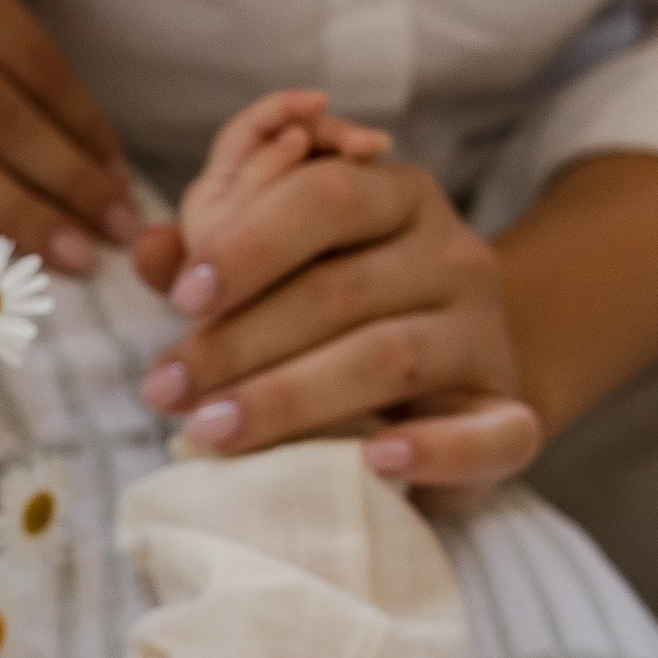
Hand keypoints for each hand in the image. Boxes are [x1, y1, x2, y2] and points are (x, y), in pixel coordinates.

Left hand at [134, 89, 540, 497]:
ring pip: (391, 358)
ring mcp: (487, 335)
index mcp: (397, 196)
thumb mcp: (286, 270)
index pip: (325, 196)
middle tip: (166, 388)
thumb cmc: (345, 318)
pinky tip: (372, 460)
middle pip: (342, 288)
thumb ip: (217, 251)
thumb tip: (146, 246)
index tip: (181, 299)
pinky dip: (432, 450)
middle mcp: (454, 255)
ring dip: (291, 398)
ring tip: (213, 432)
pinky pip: (491, 432)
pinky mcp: (510, 414)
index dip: (248, 243)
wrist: (454, 381)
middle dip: (239, 341)